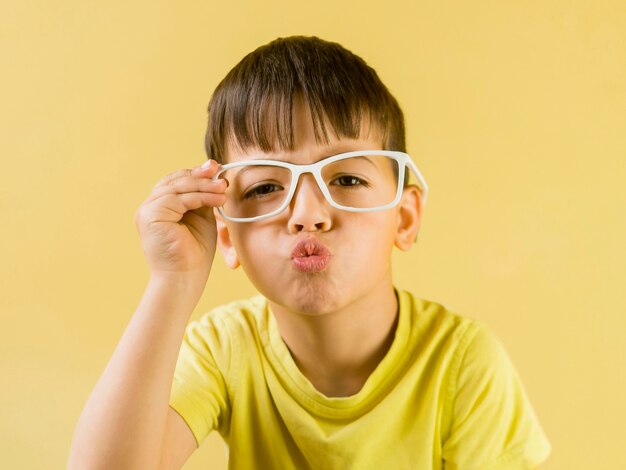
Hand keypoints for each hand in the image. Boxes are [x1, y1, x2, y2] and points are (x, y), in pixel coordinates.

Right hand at [135, 160, 226, 278]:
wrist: (184, 279)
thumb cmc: (194, 254)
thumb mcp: (201, 218)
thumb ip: (203, 198)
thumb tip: (215, 176)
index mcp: (160, 207)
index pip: (176, 182)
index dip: (196, 173)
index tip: (216, 168)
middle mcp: (150, 207)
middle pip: (175, 181)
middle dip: (199, 174)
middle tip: (219, 170)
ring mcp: (147, 211)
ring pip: (177, 188)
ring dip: (203, 186)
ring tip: (223, 188)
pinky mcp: (150, 216)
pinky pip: (178, 199)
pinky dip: (200, 197)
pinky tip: (217, 199)